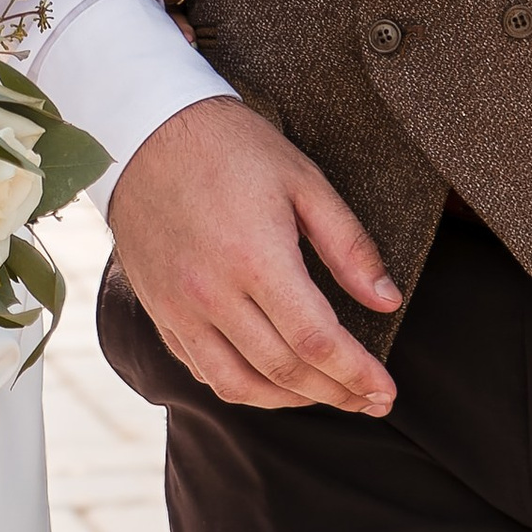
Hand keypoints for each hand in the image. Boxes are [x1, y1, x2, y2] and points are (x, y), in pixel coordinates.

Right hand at [109, 96, 401, 414]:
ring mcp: (179, 307)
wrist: (144, 129)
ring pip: (239, 386)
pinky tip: (270, 378)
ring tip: (324, 394)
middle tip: (370, 401)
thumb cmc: (230, 146)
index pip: (316, 340)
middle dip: (336, 393)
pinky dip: (242, 386)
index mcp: (255, 257)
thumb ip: (347, 244)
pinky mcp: (159, 310)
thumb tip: (386, 300)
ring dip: (289, 401)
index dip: (358, 374)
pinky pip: (202, 369)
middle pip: (284, 371)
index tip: (386, 391)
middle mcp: (213, 293)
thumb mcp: (302, 179)